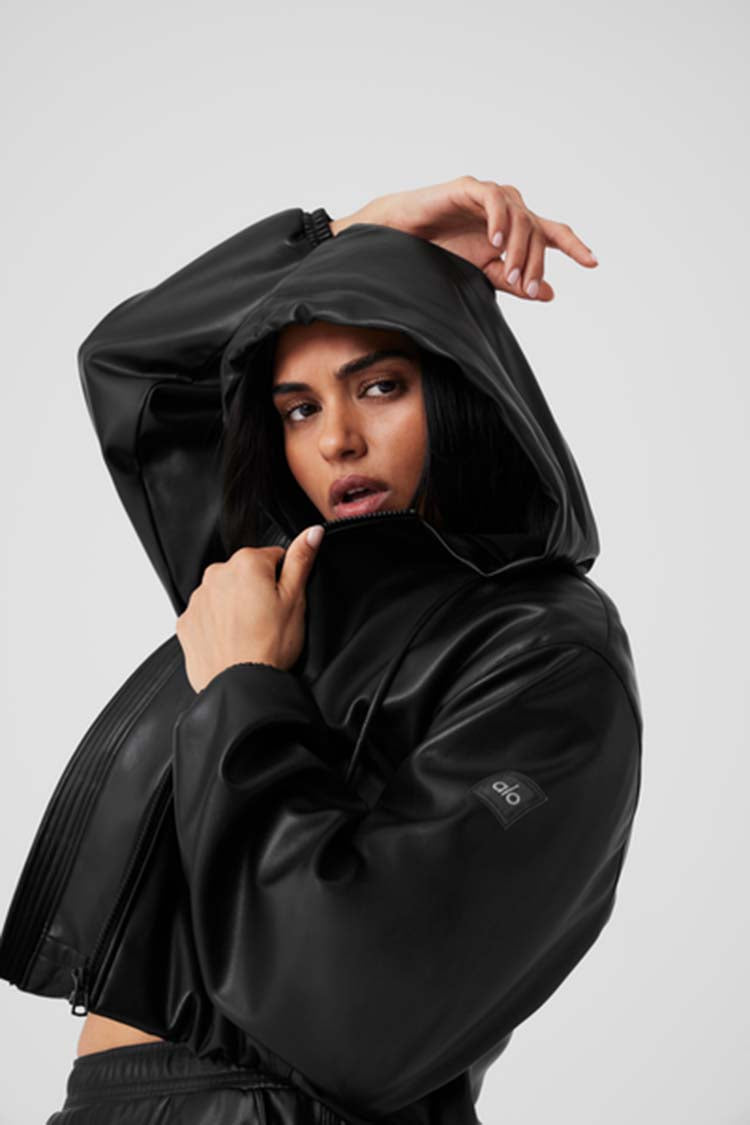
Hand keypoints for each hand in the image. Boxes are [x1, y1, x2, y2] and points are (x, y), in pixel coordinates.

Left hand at [175, 525, 324, 692]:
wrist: (241, 686)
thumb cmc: (270, 647)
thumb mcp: (295, 600)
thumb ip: (302, 560)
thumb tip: (312, 533)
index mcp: (247, 563)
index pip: (273, 557)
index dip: (283, 580)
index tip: (283, 601)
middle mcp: (216, 575)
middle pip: (246, 574)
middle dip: (257, 591)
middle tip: (269, 620)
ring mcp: (198, 599)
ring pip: (225, 594)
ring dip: (236, 607)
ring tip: (251, 634)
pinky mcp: (187, 622)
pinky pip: (207, 615)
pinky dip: (218, 624)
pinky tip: (233, 641)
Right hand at [330, 176, 597, 301]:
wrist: (399, 240)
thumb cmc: (438, 254)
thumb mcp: (480, 276)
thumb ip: (513, 281)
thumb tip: (549, 293)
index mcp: (514, 230)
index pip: (552, 233)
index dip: (573, 246)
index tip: (593, 263)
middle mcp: (507, 210)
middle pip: (537, 230)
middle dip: (535, 262)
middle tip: (526, 287)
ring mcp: (489, 197)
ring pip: (520, 216)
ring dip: (518, 247)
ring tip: (508, 271)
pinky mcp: (467, 188)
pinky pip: (494, 199)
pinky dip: (499, 220)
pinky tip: (495, 242)